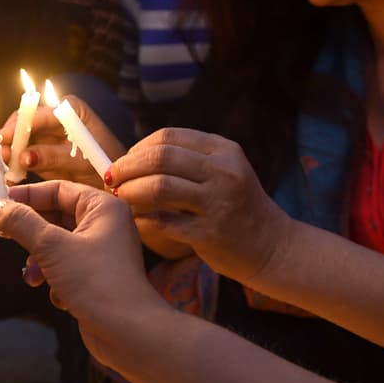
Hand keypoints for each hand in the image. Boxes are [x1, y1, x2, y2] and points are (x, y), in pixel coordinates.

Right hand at [0, 97, 125, 187]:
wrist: (120, 185)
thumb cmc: (108, 167)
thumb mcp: (82, 162)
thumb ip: (54, 157)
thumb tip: (23, 155)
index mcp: (69, 110)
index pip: (37, 113)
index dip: (18, 126)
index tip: (3, 139)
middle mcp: (56, 119)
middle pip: (25, 125)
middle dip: (10, 141)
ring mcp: (49, 137)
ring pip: (21, 141)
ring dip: (9, 154)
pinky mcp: (43, 155)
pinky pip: (24, 157)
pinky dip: (15, 166)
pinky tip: (7, 177)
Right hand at [0, 181, 166, 361]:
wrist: (128, 332)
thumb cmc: (97, 283)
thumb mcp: (52, 247)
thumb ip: (21, 223)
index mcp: (103, 208)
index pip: (58, 189)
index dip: (26, 195)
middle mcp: (106, 226)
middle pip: (56, 217)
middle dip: (31, 232)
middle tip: (2, 235)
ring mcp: (102, 254)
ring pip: (58, 246)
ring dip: (40, 260)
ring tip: (32, 276)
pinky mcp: (96, 278)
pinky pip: (67, 268)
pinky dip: (55, 279)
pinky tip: (58, 295)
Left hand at [108, 128, 289, 285]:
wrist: (272, 246)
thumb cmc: (238, 207)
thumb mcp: (223, 172)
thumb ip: (187, 162)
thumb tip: (132, 159)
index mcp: (224, 150)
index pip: (168, 137)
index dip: (138, 148)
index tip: (123, 162)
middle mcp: (224, 171)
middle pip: (160, 157)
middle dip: (127, 168)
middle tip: (112, 180)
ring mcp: (219, 202)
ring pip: (159, 187)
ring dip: (130, 193)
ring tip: (119, 200)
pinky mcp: (212, 233)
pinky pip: (164, 222)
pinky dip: (144, 220)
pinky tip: (137, 222)